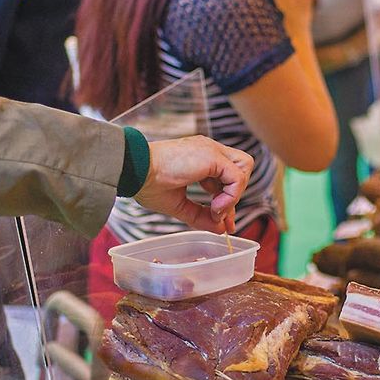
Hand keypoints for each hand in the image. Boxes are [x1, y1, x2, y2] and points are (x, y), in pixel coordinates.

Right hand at [136, 136, 253, 233]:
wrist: (135, 171)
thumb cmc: (148, 184)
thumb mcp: (179, 205)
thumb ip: (201, 216)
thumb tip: (220, 229)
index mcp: (200, 158)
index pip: (227, 175)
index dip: (229, 199)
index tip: (224, 221)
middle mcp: (209, 150)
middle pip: (240, 168)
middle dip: (234, 195)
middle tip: (219, 216)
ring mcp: (212, 150)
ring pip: (244, 167)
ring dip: (234, 193)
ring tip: (215, 209)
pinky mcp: (212, 156)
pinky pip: (237, 177)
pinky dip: (230, 196)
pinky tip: (215, 207)